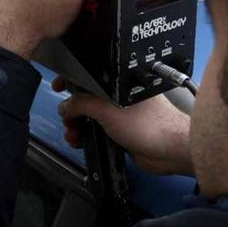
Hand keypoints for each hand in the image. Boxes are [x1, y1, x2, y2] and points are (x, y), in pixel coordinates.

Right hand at [53, 77, 193, 176]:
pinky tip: (80, 142)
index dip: (71, 80)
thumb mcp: (108, 109)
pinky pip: (96, 131)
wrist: (169, 150)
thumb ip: (82, 104)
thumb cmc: (151, 124)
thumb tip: (65, 106)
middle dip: (72, 109)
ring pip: (89, 117)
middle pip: (86, 98)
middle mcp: (118, 96)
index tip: (58, 86)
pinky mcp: (119, 132)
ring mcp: (119, 114)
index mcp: (118, 83)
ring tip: (72, 134)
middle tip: (66, 118)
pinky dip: (86, 136)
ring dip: (76, 126)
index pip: (90, 76)